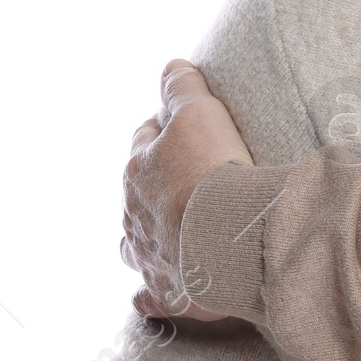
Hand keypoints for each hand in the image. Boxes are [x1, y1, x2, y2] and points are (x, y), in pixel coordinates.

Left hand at [122, 60, 254, 319]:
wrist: (228, 236)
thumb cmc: (213, 171)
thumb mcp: (199, 113)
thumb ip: (183, 87)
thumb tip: (171, 65)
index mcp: (139, 169)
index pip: (145, 140)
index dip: (162, 132)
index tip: (179, 130)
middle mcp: (134, 214)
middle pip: (137, 193)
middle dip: (154, 185)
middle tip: (182, 179)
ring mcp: (148, 254)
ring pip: (133, 244)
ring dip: (145, 236)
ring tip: (164, 233)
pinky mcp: (167, 290)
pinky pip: (149, 295)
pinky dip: (149, 294)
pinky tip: (149, 295)